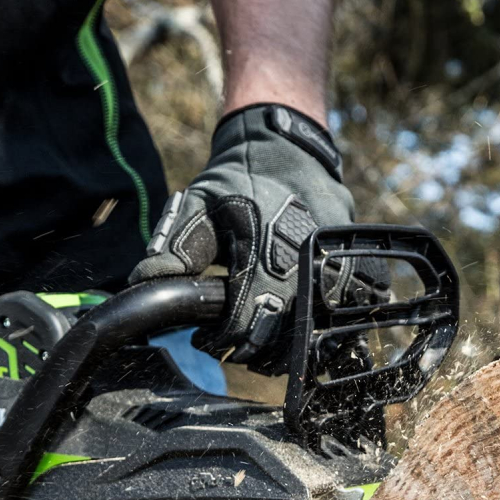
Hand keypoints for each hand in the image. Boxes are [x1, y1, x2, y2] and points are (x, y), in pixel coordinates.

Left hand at [129, 104, 389, 373]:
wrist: (289, 148)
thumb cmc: (240, 179)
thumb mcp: (200, 204)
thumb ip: (175, 245)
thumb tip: (143, 280)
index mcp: (263, 250)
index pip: (244, 324)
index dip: (221, 342)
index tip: (205, 339)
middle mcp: (304, 263)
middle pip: (280, 339)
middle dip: (251, 351)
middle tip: (232, 343)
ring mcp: (335, 268)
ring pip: (313, 336)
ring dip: (284, 350)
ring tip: (261, 339)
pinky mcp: (356, 269)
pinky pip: (343, 321)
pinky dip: (320, 335)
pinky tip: (296, 331)